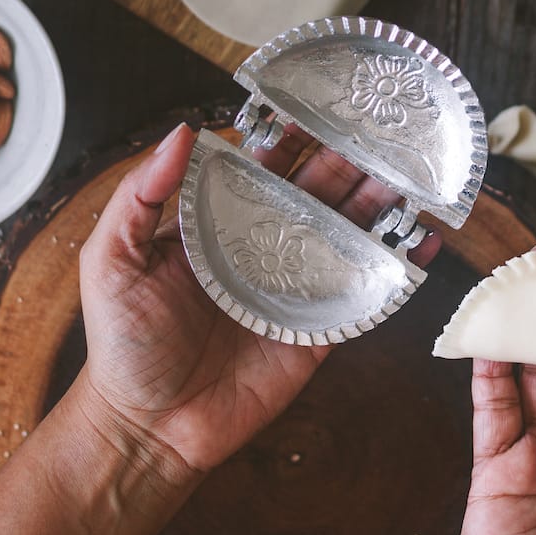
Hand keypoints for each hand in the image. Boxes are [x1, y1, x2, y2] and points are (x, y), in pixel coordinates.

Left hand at [75, 122, 437, 487]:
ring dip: (379, 205)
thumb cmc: (123, 345)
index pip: (263, 167)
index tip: (322, 103)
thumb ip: (140, 195)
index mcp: (216, 222)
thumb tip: (181, 132)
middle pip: (316, 193)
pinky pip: (364, 295)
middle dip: (350, 162)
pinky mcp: (319, 333)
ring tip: (411, 179)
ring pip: (347, 234)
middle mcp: (261, 247)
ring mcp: (294, 288)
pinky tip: (423, 243)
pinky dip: (398, 268)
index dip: (292, 136)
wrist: (148, 430)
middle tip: (384, 134)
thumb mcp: (112, 260)